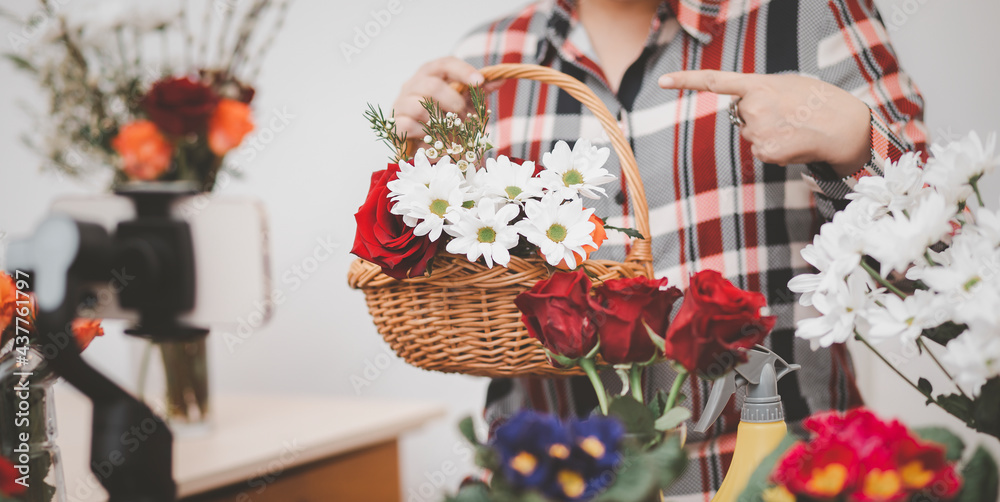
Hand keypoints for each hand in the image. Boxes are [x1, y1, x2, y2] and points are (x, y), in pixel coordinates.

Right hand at [393, 57, 493, 138]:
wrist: (428, 146)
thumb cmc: (447, 119)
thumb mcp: (467, 104)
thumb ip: (480, 91)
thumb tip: (501, 78)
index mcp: (431, 74)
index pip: (445, 64)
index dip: (463, 71)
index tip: (479, 82)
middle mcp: (413, 84)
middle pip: (432, 86)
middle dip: (453, 104)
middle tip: (463, 118)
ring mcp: (401, 103)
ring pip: (419, 106)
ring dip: (439, 121)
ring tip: (448, 130)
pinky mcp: (394, 123)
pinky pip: (409, 125)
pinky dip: (425, 133)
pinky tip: (433, 138)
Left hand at [658, 70, 871, 176]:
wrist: (843, 126)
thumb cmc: (818, 101)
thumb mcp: (787, 85)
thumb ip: (760, 92)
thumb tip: (746, 113)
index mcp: (757, 84)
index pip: (714, 81)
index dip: (685, 81)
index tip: (662, 81)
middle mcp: (752, 107)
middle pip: (741, 116)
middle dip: (757, 116)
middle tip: (786, 113)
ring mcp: (757, 131)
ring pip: (750, 134)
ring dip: (767, 132)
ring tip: (793, 126)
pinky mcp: (764, 151)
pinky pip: (761, 150)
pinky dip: (774, 147)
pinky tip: (793, 140)